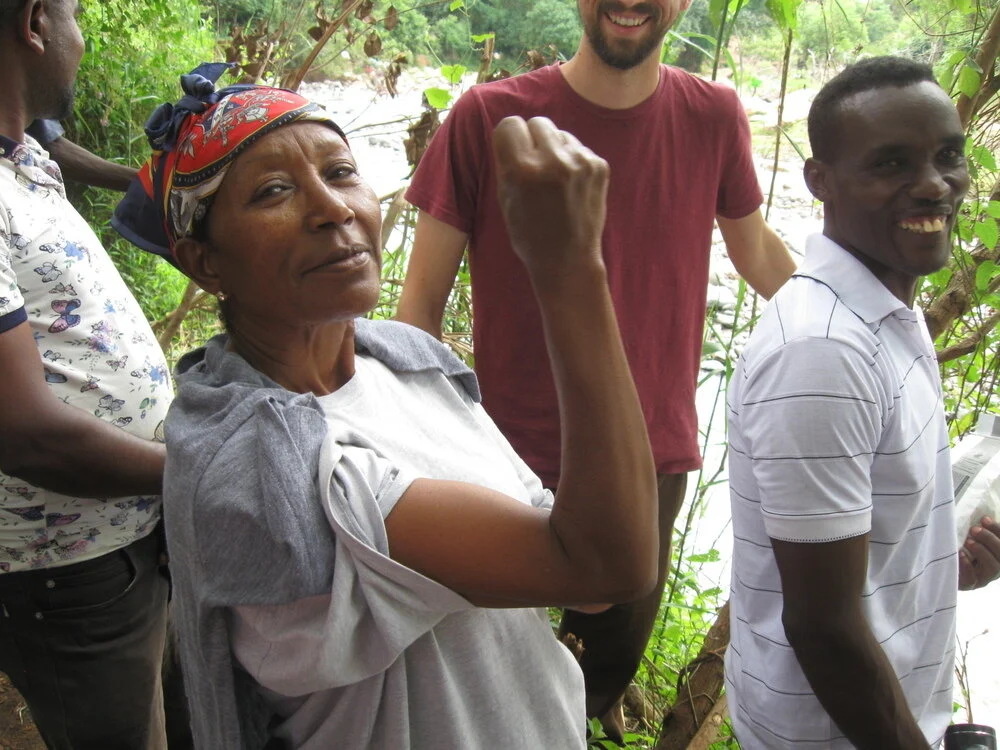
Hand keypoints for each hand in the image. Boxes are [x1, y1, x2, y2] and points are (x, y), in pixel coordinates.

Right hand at [492, 116, 608, 275]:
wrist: (568, 261)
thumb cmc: (529, 233)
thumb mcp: (505, 198)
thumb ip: (507, 161)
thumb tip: (515, 130)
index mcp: (522, 170)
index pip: (510, 124)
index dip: (509, 139)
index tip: (513, 153)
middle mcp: (552, 161)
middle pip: (537, 122)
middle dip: (533, 139)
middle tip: (534, 165)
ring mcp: (580, 162)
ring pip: (560, 133)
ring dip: (555, 149)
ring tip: (554, 180)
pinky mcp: (599, 166)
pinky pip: (578, 148)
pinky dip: (573, 161)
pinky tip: (570, 187)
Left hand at [958, 515, 999, 589]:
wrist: (938, 567)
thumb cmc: (956, 546)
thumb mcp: (967, 536)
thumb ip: (975, 529)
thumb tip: (979, 514)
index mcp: (997, 553)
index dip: (997, 529)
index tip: (984, 518)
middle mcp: (995, 567)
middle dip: (989, 539)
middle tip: (974, 529)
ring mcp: (983, 578)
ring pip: (992, 568)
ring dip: (982, 552)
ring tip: (969, 541)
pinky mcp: (969, 585)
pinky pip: (972, 579)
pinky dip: (967, 567)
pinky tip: (961, 555)